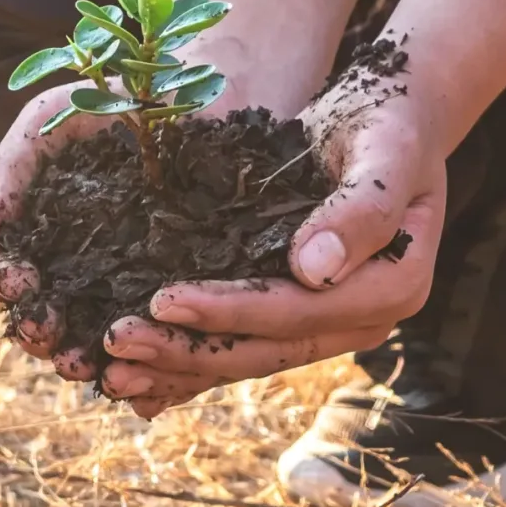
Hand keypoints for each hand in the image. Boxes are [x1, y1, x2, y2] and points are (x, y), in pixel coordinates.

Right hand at [0, 0, 374, 375]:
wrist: (202, 84)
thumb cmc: (113, 95)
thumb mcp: (47, 123)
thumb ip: (6, 175)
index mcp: (43, 240)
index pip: (18, 280)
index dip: (13, 287)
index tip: (18, 282)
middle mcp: (84, 273)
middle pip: (53, 323)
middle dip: (44, 336)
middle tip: (49, 337)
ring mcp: (135, 287)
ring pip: (105, 342)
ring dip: (88, 361)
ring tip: (86, 366)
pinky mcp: (188, 294)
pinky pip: (169, 339)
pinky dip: (153, 368)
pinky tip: (145, 384)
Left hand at [96, 79, 444, 417]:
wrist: (387, 124)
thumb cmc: (386, 124)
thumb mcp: (387, 151)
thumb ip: (363, 208)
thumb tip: (314, 271)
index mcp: (394, 289)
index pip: (296, 312)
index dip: (228, 311)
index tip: (162, 299)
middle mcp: (361, 322)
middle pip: (264, 350)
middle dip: (186, 350)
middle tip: (116, 342)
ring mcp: (327, 328)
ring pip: (245, 358)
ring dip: (176, 368)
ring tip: (112, 371)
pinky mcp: (293, 320)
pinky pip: (237, 349)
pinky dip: (186, 368)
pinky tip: (134, 382)